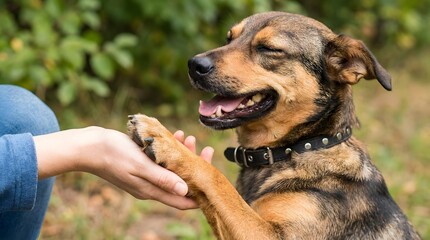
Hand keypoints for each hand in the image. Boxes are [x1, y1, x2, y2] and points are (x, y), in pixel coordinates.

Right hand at [34, 127, 213, 209]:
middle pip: (180, 183)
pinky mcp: (140, 165)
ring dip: (183, 156)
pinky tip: (173, 136)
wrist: (88, 147)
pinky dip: (169, 150)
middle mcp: (150, 186)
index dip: (200, 192)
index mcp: (152, 190)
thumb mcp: (141, 166)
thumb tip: (186, 190)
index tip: (213, 176)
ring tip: (189, 137)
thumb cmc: (113, 154)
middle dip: (195, 168)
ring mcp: (145, 176)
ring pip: (171, 170)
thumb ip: (163, 179)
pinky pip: (161, 161)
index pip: (182, 200)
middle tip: (206, 150)